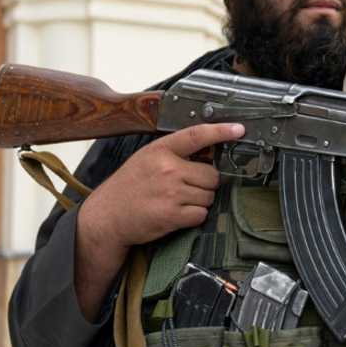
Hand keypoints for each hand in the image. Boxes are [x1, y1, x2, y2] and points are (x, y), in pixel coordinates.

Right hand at [79, 122, 244, 253]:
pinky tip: (177, 214)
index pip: (196, 135)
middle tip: (187, 188)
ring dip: (200, 201)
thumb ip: (173, 154)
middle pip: (212, 175)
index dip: (220, 131)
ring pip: (209, 196)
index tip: (238, 129)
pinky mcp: (172, 215)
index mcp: (160, 150)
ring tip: (178, 201)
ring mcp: (171, 192)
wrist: (107, 217)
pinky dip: (194, 217)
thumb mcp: (146, 159)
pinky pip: (201, 214)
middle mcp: (167, 169)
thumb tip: (207, 153)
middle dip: (206, 184)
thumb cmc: (128, 188)